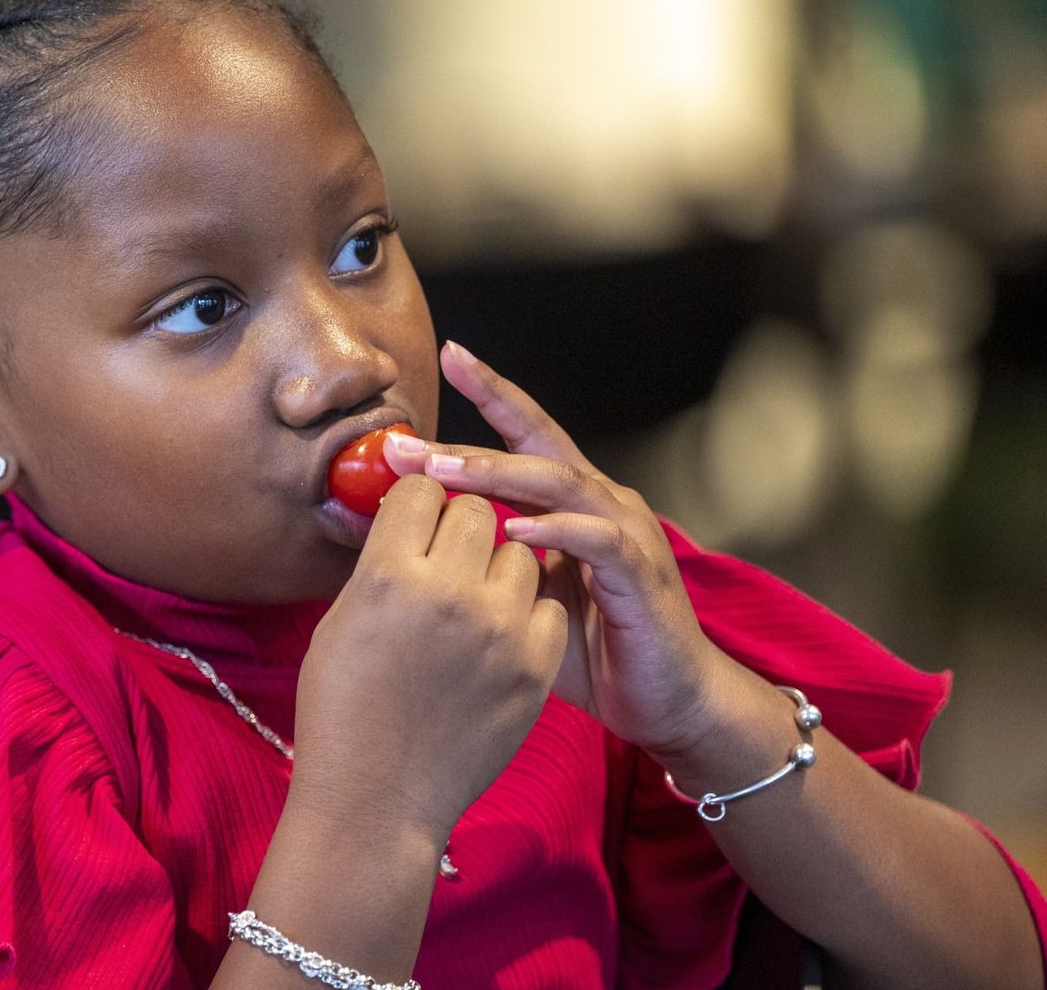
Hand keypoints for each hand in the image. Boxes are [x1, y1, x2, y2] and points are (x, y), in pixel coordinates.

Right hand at [294, 464, 568, 843]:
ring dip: (497, 566)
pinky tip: (497, 637)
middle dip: (459, 525)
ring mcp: (501, 631)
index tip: (413, 520)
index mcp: (390, 576)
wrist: (377, 799)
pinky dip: (525, 612)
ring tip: (472, 603)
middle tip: (444, 560)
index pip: (423, 489)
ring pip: (520, 553)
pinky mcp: (536, 667)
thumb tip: (396, 512)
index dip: (417, 501)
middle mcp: (451, 594)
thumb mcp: (340, 620)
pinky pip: (547, 605)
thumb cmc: (342, 711)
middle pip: (477, 510)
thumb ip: (376, 561)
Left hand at [379, 341, 731, 759]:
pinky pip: (597, 540)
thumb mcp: (514, 597)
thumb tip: (390, 537)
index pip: (526, 433)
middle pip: (534, 448)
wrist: (666, 701)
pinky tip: (514, 530)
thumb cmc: (589, 648)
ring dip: (500, 474)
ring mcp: (626, 533)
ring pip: (561, 481)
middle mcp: (602, 501)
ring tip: (445, 471)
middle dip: (467, 439)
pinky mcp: (641, 574)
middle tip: (405, 442)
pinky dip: (555, 530)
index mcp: (572, 501)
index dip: (492, 393)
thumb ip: (469, 562)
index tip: (449, 357)